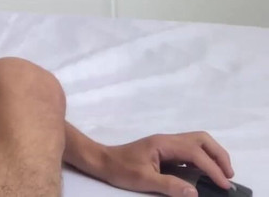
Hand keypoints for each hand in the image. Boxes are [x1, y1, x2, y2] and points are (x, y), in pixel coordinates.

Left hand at [97, 131, 233, 196]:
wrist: (102, 161)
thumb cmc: (119, 168)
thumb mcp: (143, 179)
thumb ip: (169, 185)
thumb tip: (194, 193)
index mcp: (164, 144)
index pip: (196, 153)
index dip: (213, 168)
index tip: (224, 185)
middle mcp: (168, 140)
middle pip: (202, 140)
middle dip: (219, 156)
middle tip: (228, 177)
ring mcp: (167, 144)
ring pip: (197, 142)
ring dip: (213, 156)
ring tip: (222, 175)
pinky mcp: (165, 151)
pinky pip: (190, 151)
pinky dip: (203, 159)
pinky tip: (205, 174)